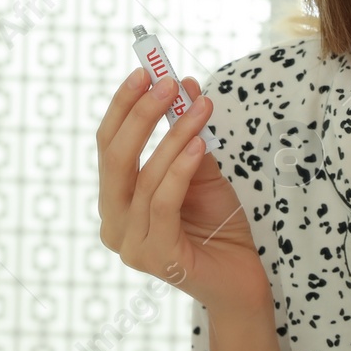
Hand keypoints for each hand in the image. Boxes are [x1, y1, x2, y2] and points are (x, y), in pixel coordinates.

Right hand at [96, 67, 270, 313]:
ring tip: (201, 109)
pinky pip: (162, 203)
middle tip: (167, 82)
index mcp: (115, 200)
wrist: (242, 279)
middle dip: (140, 114)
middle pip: (115, 158)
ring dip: (174, 135)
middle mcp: (113, 223)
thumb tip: (184, 86)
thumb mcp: (201, 170)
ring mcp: (130, 245)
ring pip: (144, 177)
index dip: (123, 106)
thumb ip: (188, 134)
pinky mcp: (156, 259)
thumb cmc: (217, 226)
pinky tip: (200, 144)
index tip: (144, 71)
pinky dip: (180, 169)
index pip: (108, 145)